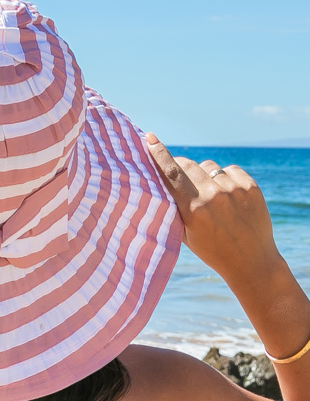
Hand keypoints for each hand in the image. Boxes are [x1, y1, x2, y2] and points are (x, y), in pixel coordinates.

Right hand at [146, 133, 281, 286]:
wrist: (250, 261)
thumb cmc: (211, 249)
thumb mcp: (184, 232)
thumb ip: (174, 206)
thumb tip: (161, 178)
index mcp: (192, 209)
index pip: (171, 173)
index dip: (158, 153)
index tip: (150, 138)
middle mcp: (213, 196)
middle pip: (188, 166)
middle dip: (180, 166)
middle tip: (177, 173)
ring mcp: (234, 190)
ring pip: (209, 166)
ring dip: (204, 174)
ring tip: (208, 194)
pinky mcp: (251, 187)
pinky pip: (230, 169)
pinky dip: (225, 178)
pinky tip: (227, 195)